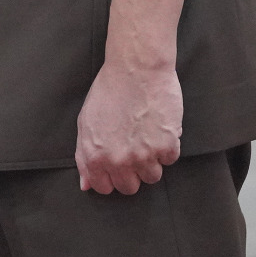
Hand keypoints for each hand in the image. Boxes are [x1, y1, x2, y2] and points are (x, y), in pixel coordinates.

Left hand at [74, 60, 182, 194]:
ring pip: (152, 177)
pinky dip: (168, 146)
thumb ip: (84, 156)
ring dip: (152, 161)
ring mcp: (144, 156)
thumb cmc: (110, 90)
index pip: (104, 187)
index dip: (112, 175)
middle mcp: (119, 161)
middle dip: (132, 171)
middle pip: (130, 188)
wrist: (136, 68)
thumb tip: (86, 184)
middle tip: (135, 149)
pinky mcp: (167, 146)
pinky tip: (160, 127)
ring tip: (148, 136)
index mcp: (96, 157)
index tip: (118, 164)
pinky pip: (170, 160)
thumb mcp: (86, 122)